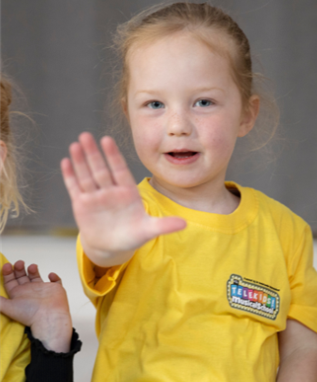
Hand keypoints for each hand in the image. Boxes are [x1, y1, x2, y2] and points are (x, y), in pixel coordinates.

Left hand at [0, 261, 71, 352]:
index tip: (7, 265)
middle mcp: (30, 291)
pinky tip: (50, 275)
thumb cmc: (29, 313)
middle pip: (22, 277)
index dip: (7, 273)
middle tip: (19, 262)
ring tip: (32, 266)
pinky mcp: (56, 289)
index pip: (10, 282)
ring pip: (37, 277)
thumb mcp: (8, 306)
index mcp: (18, 294)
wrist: (48, 318)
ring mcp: (43, 290)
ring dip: (33, 270)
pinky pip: (56, 281)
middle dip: (19, 268)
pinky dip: (54, 277)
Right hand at [61, 132, 185, 266]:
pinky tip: (66, 161)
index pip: (119, 170)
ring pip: (87, 175)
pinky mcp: (82, 205)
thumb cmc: (133, 235)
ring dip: (81, 160)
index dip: (113, 156)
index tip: (107, 139)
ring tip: (76, 144)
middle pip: (101, 169)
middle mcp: (111, 191)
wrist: (113, 246)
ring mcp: (96, 197)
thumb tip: (185, 224)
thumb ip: (164, 225)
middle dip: (94, 153)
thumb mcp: (149, 230)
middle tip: (87, 135)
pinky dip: (70, 176)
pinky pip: (76, 188)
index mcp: (128, 192)